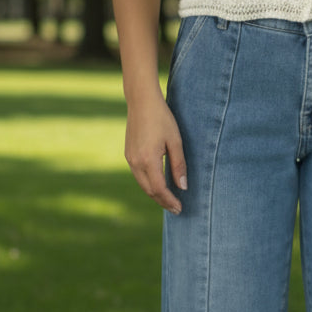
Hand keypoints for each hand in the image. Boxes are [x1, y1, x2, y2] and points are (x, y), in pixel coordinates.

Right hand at [124, 90, 187, 213]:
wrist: (141, 102)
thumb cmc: (162, 119)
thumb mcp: (175, 141)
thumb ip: (179, 165)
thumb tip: (183, 187)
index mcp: (148, 160)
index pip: (159, 189)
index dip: (170, 201)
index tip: (180, 208)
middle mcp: (136, 162)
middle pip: (149, 190)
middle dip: (163, 201)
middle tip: (176, 209)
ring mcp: (129, 159)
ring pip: (142, 184)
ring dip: (155, 194)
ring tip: (169, 200)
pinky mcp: (128, 154)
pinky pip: (138, 175)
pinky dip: (149, 184)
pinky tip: (158, 184)